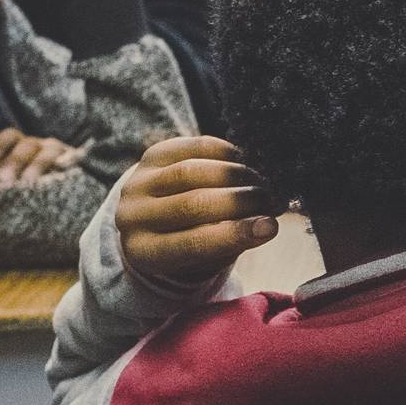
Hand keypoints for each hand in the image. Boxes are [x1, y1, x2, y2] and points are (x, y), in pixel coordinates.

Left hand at [0, 128, 86, 187]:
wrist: (62, 197)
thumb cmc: (26, 188)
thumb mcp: (11, 178)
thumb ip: (0, 176)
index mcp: (22, 146)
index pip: (11, 137)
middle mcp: (41, 146)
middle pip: (28, 145)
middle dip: (15, 161)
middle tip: (3, 179)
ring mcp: (59, 154)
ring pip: (48, 153)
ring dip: (37, 165)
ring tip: (28, 182)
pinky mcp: (75, 163)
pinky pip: (74, 159)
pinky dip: (69, 160)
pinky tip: (63, 167)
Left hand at [116, 136, 282, 291]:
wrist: (152, 217)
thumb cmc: (189, 242)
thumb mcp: (203, 256)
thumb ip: (229, 241)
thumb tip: (267, 223)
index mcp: (144, 252)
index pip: (192, 244)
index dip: (235, 234)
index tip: (271, 227)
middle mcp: (132, 217)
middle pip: (193, 204)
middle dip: (241, 201)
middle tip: (273, 201)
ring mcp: (137, 182)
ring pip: (192, 172)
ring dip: (237, 176)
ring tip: (262, 184)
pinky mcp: (151, 155)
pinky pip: (192, 147)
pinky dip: (225, 153)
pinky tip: (245, 163)